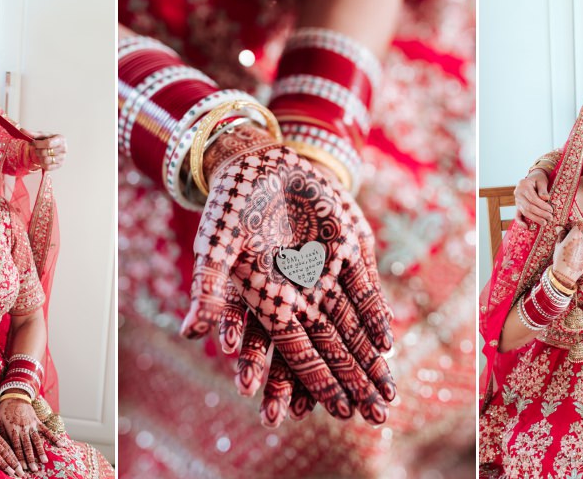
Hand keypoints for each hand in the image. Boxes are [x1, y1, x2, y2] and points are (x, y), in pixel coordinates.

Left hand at [0, 396, 64, 472]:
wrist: (14, 396)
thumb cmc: (4, 410)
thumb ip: (4, 435)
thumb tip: (6, 448)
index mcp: (13, 431)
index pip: (16, 448)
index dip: (19, 459)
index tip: (21, 468)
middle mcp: (24, 429)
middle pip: (27, 447)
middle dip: (30, 459)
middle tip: (33, 469)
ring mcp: (32, 425)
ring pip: (37, 441)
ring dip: (41, 451)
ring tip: (44, 461)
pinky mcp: (38, 422)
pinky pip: (47, 430)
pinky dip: (54, 437)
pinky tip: (61, 444)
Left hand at [24, 131, 66, 170]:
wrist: (54, 147)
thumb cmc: (48, 140)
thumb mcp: (41, 136)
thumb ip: (32, 134)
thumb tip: (22, 130)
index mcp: (61, 139)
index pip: (48, 143)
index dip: (38, 144)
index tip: (33, 143)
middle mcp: (64, 149)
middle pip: (45, 152)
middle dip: (37, 151)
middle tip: (36, 149)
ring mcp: (62, 158)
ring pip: (46, 160)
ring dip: (39, 157)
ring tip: (40, 154)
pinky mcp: (60, 165)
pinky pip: (47, 167)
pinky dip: (42, 164)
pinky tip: (43, 159)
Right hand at [184, 126, 393, 424]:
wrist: (262, 165)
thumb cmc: (232, 209)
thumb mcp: (215, 248)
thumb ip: (209, 291)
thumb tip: (195, 335)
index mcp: (272, 302)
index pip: (295, 351)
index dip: (309, 381)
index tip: (326, 412)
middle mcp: (304, 296)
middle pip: (331, 348)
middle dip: (350, 383)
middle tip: (369, 417)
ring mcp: (329, 275)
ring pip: (353, 327)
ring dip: (369, 360)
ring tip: (385, 394)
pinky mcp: (350, 251)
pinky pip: (367, 290)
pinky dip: (376, 315)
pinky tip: (386, 342)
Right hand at [514, 170, 552, 224]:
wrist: (533, 179)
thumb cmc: (538, 179)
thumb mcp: (542, 180)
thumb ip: (543, 189)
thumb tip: (546, 198)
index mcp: (523, 185)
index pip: (533, 198)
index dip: (542, 205)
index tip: (551, 210)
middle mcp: (518, 193)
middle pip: (528, 207)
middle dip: (540, 213)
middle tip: (550, 218)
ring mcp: (516, 200)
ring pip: (525, 212)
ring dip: (535, 218)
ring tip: (545, 223)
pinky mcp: (517, 206)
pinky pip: (517, 215)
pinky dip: (520, 222)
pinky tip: (526, 227)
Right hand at [551, 225, 582, 288]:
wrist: (565, 274)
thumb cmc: (560, 258)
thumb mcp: (558, 245)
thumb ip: (561, 234)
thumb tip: (560, 227)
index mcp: (576, 234)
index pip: (578, 224)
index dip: (573, 226)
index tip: (568, 230)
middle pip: (580, 234)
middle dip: (574, 237)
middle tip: (567, 244)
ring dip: (578, 245)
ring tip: (570, 253)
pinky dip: (581, 253)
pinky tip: (574, 259)